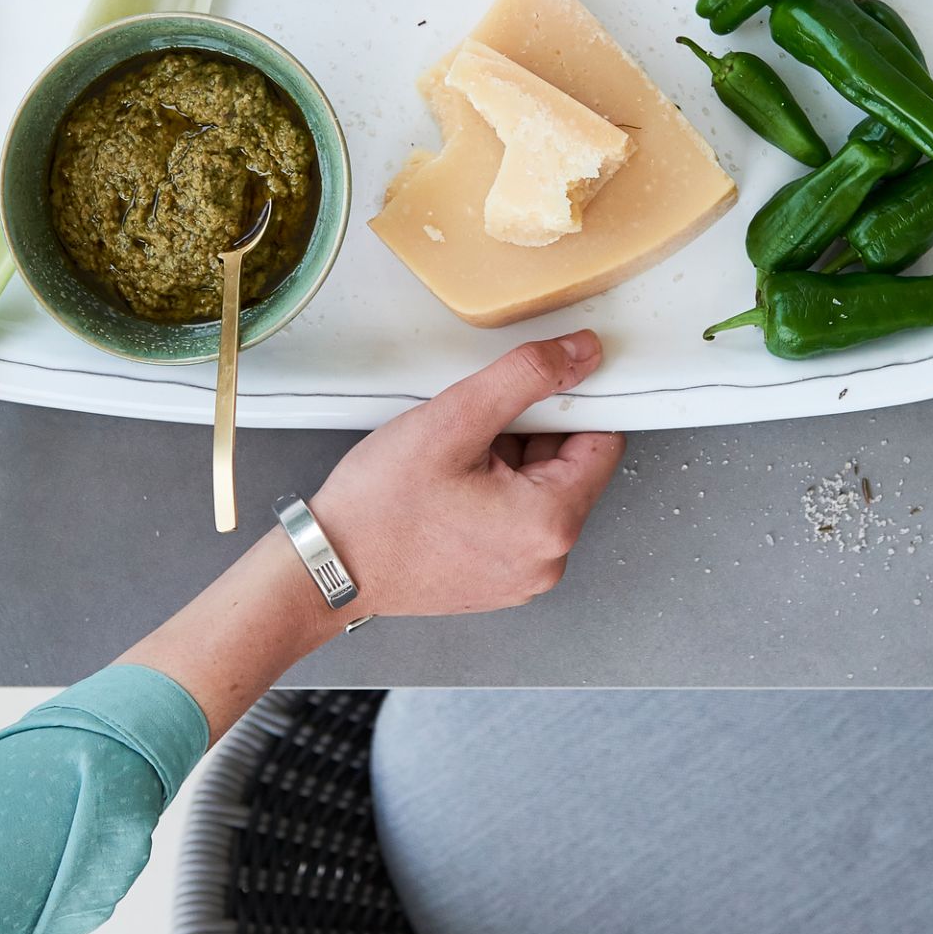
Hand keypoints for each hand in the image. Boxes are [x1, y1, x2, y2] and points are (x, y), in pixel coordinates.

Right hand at [121, 333, 623, 739]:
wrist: (329, 565)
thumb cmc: (380, 506)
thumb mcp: (454, 419)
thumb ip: (526, 377)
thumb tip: (582, 352)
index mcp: (551, 522)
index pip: (602, 441)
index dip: (569, 405)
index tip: (529, 394)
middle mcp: (548, 560)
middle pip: (570, 467)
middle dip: (528, 436)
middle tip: (471, 433)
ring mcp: (524, 576)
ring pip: (540, 492)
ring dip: (507, 464)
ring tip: (451, 465)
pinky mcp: (499, 581)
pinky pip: (516, 521)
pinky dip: (492, 495)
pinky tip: (449, 489)